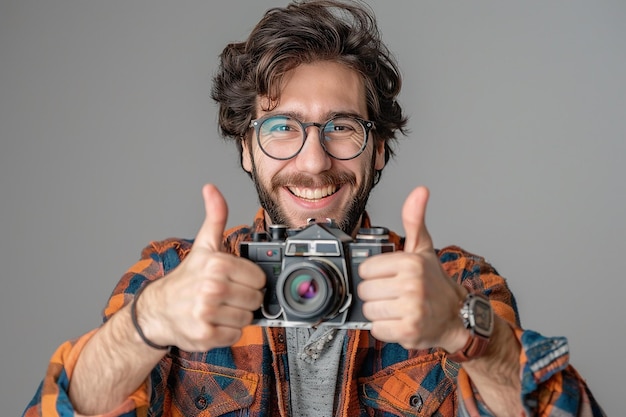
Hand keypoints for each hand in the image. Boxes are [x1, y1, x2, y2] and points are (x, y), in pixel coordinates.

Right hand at [138, 184, 265, 351]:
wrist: (158, 311)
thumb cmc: (186, 279)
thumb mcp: (203, 245)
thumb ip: (215, 216)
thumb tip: (212, 189)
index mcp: (217, 265)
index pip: (258, 278)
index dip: (250, 281)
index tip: (236, 281)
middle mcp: (212, 288)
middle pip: (255, 299)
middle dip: (244, 299)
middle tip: (227, 296)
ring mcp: (208, 313)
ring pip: (247, 318)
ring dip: (236, 316)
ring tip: (220, 308)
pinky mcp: (205, 335)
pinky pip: (235, 335)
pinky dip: (227, 332)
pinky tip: (214, 322)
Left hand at [357, 186, 467, 350]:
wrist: (458, 317)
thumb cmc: (435, 283)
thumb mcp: (424, 249)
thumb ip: (414, 220)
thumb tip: (420, 191)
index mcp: (410, 263)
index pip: (366, 269)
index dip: (374, 274)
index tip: (388, 277)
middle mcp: (411, 285)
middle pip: (365, 291)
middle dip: (375, 294)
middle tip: (393, 294)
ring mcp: (411, 310)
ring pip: (369, 311)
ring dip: (379, 313)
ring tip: (396, 308)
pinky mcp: (408, 332)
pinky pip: (376, 330)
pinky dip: (384, 329)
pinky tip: (398, 321)